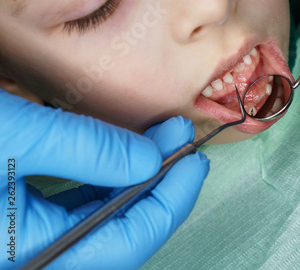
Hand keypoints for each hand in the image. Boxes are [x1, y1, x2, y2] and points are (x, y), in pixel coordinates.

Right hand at [0, 89, 208, 268]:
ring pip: (103, 215)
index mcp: (27, 249)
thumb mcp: (18, 136)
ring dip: (137, 175)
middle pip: (120, 230)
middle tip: (184, 144)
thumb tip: (150, 161)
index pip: (125, 242)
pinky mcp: (25, 214)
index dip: (169, 203)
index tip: (193, 164)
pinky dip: (108, 176)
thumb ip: (87, 151)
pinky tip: (127, 150)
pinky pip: (80, 204)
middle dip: (159, 183)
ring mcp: (29, 235)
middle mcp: (33, 250)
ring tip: (164, 137)